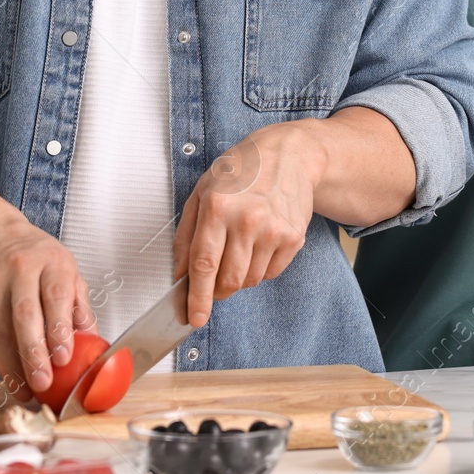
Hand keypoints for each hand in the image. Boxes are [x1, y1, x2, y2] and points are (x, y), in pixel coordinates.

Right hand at [0, 209, 95, 399]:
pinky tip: (9, 376)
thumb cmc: (33, 253)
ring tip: (27, 388)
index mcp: (51, 261)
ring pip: (1, 329)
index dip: (59, 328)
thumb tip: (94, 339)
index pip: (56, 296)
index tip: (64, 357)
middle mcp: (20, 269)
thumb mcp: (64, 267)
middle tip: (44, 381)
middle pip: (25, 315)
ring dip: (14, 364)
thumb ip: (78, 304)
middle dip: (34, 353)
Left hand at [173, 121, 321, 327]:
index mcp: (217, 206)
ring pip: (250, 280)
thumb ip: (186, 234)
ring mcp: (273, 229)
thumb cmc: (242, 170)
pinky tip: (259, 244)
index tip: (194, 318)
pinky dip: (260, 269)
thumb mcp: (202, 191)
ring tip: (240, 248)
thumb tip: (179, 273)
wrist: (289, 155)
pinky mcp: (293, 237)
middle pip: (228, 280)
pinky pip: (271, 274)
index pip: (204, 264)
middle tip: (215, 281)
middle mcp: (247, 219)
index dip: (197, 297)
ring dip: (240, 277)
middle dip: (218, 291)